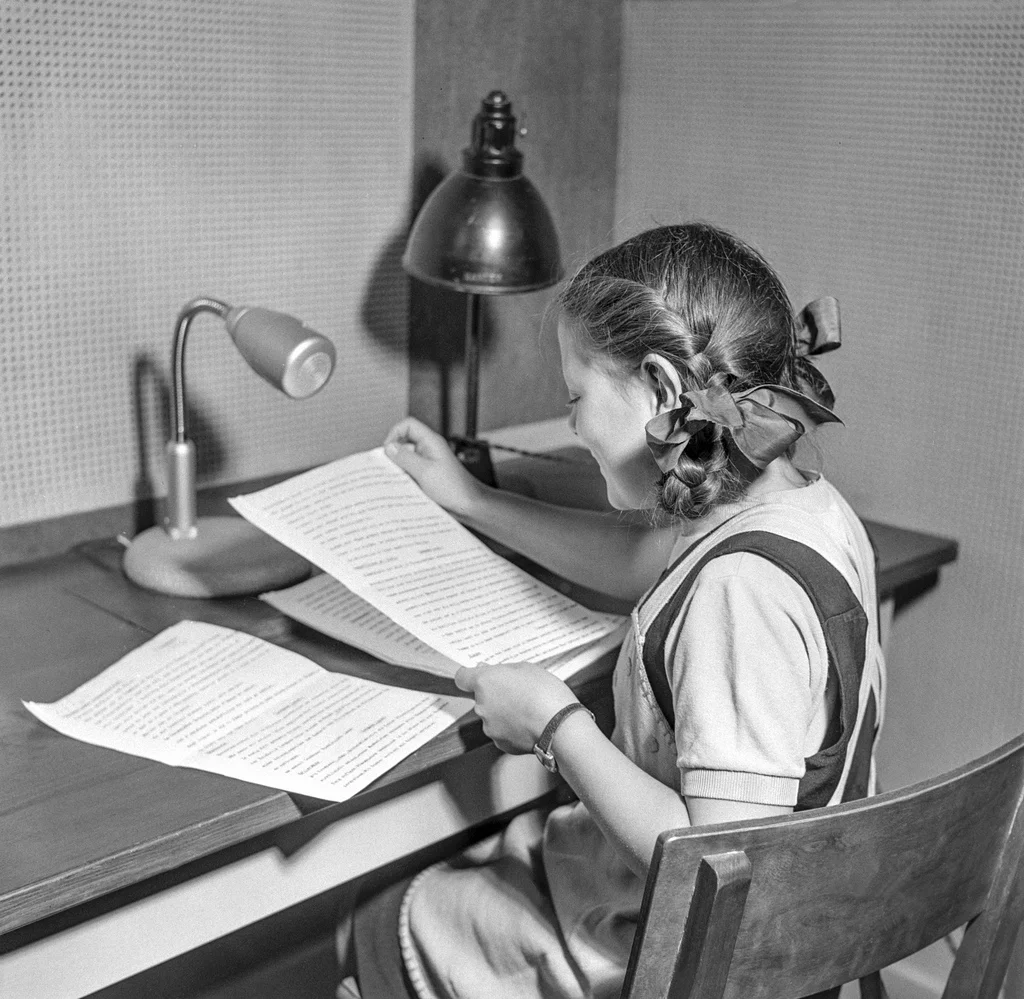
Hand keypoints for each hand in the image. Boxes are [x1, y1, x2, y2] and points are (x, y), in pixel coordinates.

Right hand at [384, 417, 485, 518]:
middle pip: (404, 442)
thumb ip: (405, 458)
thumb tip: (389, 447)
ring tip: (394, 480)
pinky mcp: (427, 476)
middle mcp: (429, 450)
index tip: (387, 450)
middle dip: (394, 454)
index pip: (408, 425)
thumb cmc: (454, 488)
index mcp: (431, 442)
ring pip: (406, 459)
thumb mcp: (425, 472)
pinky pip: (411, 471)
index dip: (395, 433)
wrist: (469, 506)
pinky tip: (402, 488)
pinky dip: (404, 478)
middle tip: (387, 468)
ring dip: (399, 468)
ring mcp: (428, 463)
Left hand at [454, 662, 578, 754]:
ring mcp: (489, 727)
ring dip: (503, 713)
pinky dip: (511, 729)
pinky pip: (502, 732)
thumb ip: (503, 670)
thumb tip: (488, 670)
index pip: (461, 677)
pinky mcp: (500, 743)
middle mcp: (481, 706)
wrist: (559, 725)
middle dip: (494, 695)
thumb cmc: (545, 693)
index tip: (478, 676)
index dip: (470, 676)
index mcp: (485, 682)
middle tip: (517, 692)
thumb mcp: (526, 668)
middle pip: (480, 698)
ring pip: (491, 716)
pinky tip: (528, 723)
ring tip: (527, 709)